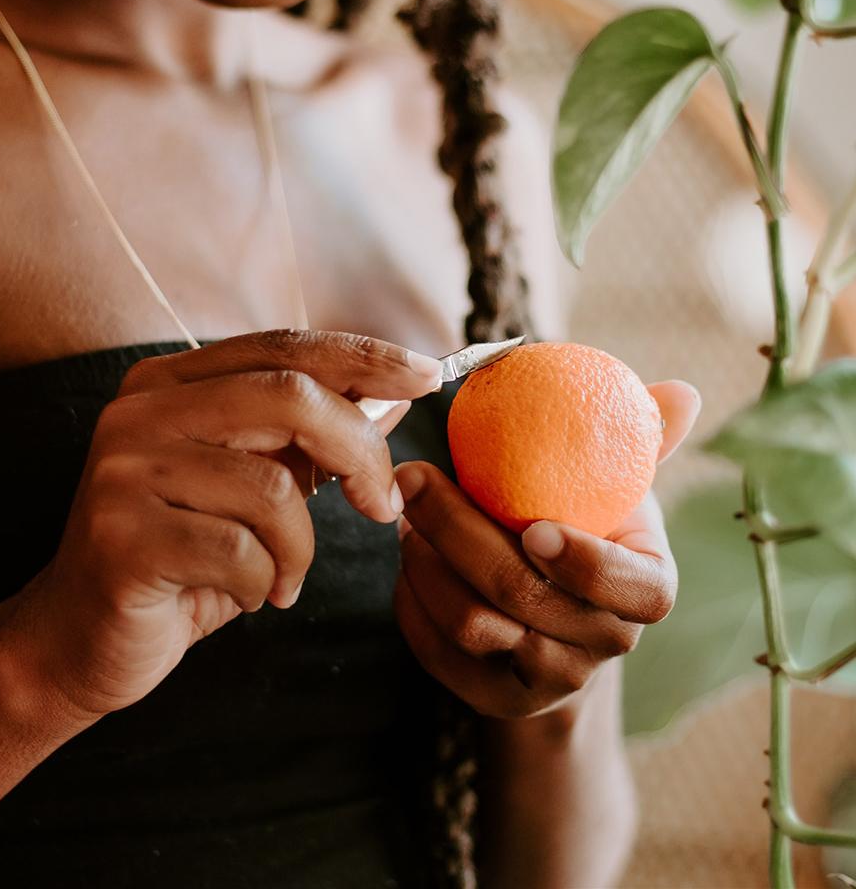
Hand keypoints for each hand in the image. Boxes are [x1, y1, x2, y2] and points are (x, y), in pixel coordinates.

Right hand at [1, 330, 442, 719]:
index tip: (430, 375)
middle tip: (383, 507)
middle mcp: (140, 411)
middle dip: (359, 453)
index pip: (283, 347)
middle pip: (289, 398)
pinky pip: (243, 552)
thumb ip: (311, 440)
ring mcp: (124, 471)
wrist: (78, 640)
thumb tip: (392, 397)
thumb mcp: (253, 487)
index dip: (364, 357)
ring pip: (273, 490)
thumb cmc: (182, 558)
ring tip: (280, 575)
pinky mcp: (120, 537)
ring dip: (300, 548)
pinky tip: (245, 596)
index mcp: (170, 383)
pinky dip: (265, 583)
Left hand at [393, 380, 700, 718]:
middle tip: (413, 477)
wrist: (559, 618)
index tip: (534, 527)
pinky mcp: (494, 697)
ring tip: (404, 516)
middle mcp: (604, 644)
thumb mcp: (620, 485)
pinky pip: (437, 654)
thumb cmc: (589, 528)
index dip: (586, 564)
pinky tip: (406, 557)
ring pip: (472, 625)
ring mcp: (548, 679)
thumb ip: (644, 439)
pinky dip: (411, 601)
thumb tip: (683, 392)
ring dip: (426, 563)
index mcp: (646, 590)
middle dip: (458, 532)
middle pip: (523, 597)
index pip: (635, 591)